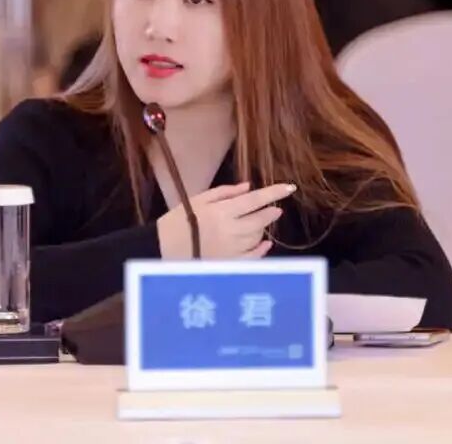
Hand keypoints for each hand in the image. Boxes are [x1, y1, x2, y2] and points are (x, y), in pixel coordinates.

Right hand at [157, 182, 293, 259]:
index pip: (255, 199)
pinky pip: (253, 257)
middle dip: (270, 212)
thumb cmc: (178, 221)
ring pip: (257, 237)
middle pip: (260, 220)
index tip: (290, 188)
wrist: (162, 250)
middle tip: (274, 209)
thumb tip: (249, 187)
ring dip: (262, 228)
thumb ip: (225, 192)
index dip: (274, 193)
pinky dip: (262, 250)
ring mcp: (232, 249)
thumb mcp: (198, 199)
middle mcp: (230, 230)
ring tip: (258, 224)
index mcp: (222, 211)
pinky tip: (265, 244)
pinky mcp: (230, 264)